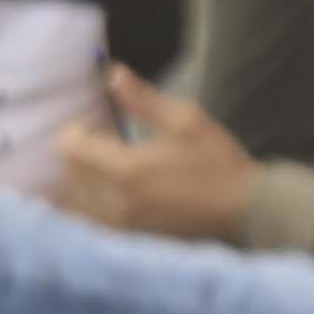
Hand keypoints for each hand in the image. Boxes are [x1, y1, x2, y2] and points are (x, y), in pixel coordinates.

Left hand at [50, 70, 258, 242]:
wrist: (243, 208)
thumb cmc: (217, 160)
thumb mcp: (184, 119)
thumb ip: (142, 99)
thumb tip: (111, 73)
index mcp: (126, 171)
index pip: (70, 148)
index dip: (78, 129)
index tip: (99, 123)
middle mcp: (116, 203)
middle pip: (70, 174)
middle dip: (82, 153)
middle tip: (110, 142)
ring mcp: (121, 226)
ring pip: (76, 200)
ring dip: (83, 180)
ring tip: (112, 168)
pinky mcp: (129, 240)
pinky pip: (91, 222)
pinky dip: (91, 204)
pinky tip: (114, 192)